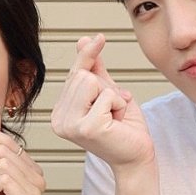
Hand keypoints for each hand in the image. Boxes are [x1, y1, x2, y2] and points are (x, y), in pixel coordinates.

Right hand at [50, 34, 154, 170]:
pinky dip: (119, 105)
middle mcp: (59, 120)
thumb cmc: (124, 129)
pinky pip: (106, 96)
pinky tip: (117, 124)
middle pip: (83, 76)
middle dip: (107, 88)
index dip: (88, 56)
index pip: (73, 75)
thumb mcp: (109, 94)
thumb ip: (95, 70)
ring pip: (92, 82)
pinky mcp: (86, 128)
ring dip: (113, 96)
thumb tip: (83, 40)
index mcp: (60, 113)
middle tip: (114, 111)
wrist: (137, 157)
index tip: (100, 37)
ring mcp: (70, 125)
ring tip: (114, 117)